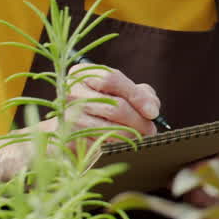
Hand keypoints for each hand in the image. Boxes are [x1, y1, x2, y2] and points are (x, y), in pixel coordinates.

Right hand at [20, 62, 160, 148]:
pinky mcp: (67, 137)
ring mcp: (67, 115)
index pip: (113, 79)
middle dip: (139, 121)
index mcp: (83, 73)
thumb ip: (141, 95)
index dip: (137, 97)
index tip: (153, 113)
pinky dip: (115, 146)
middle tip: (150, 131)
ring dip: (130, 136)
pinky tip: (121, 145)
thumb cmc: (100, 109)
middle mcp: (72, 91)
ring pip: (109, 127)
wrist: (66, 135)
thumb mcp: (123, 94)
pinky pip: (99, 143)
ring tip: (139, 139)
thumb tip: (151, 110)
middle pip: (115, 105)